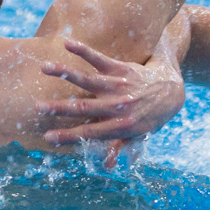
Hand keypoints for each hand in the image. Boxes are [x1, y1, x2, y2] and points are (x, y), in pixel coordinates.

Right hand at [37, 39, 186, 167]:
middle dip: (60, 108)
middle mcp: (119, 106)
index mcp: (121, 126)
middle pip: (85, 107)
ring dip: (64, 73)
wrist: (171, 91)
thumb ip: (120, 146)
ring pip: (88, 79)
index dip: (68, 136)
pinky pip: (100, 59)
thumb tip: (106, 165)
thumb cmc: (151, 116)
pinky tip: (67, 44)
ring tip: (44, 67)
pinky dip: (83, 51)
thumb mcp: (138, 136)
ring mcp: (120, 85)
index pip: (90, 133)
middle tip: (37, 107)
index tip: (47, 137)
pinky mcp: (123, 68)